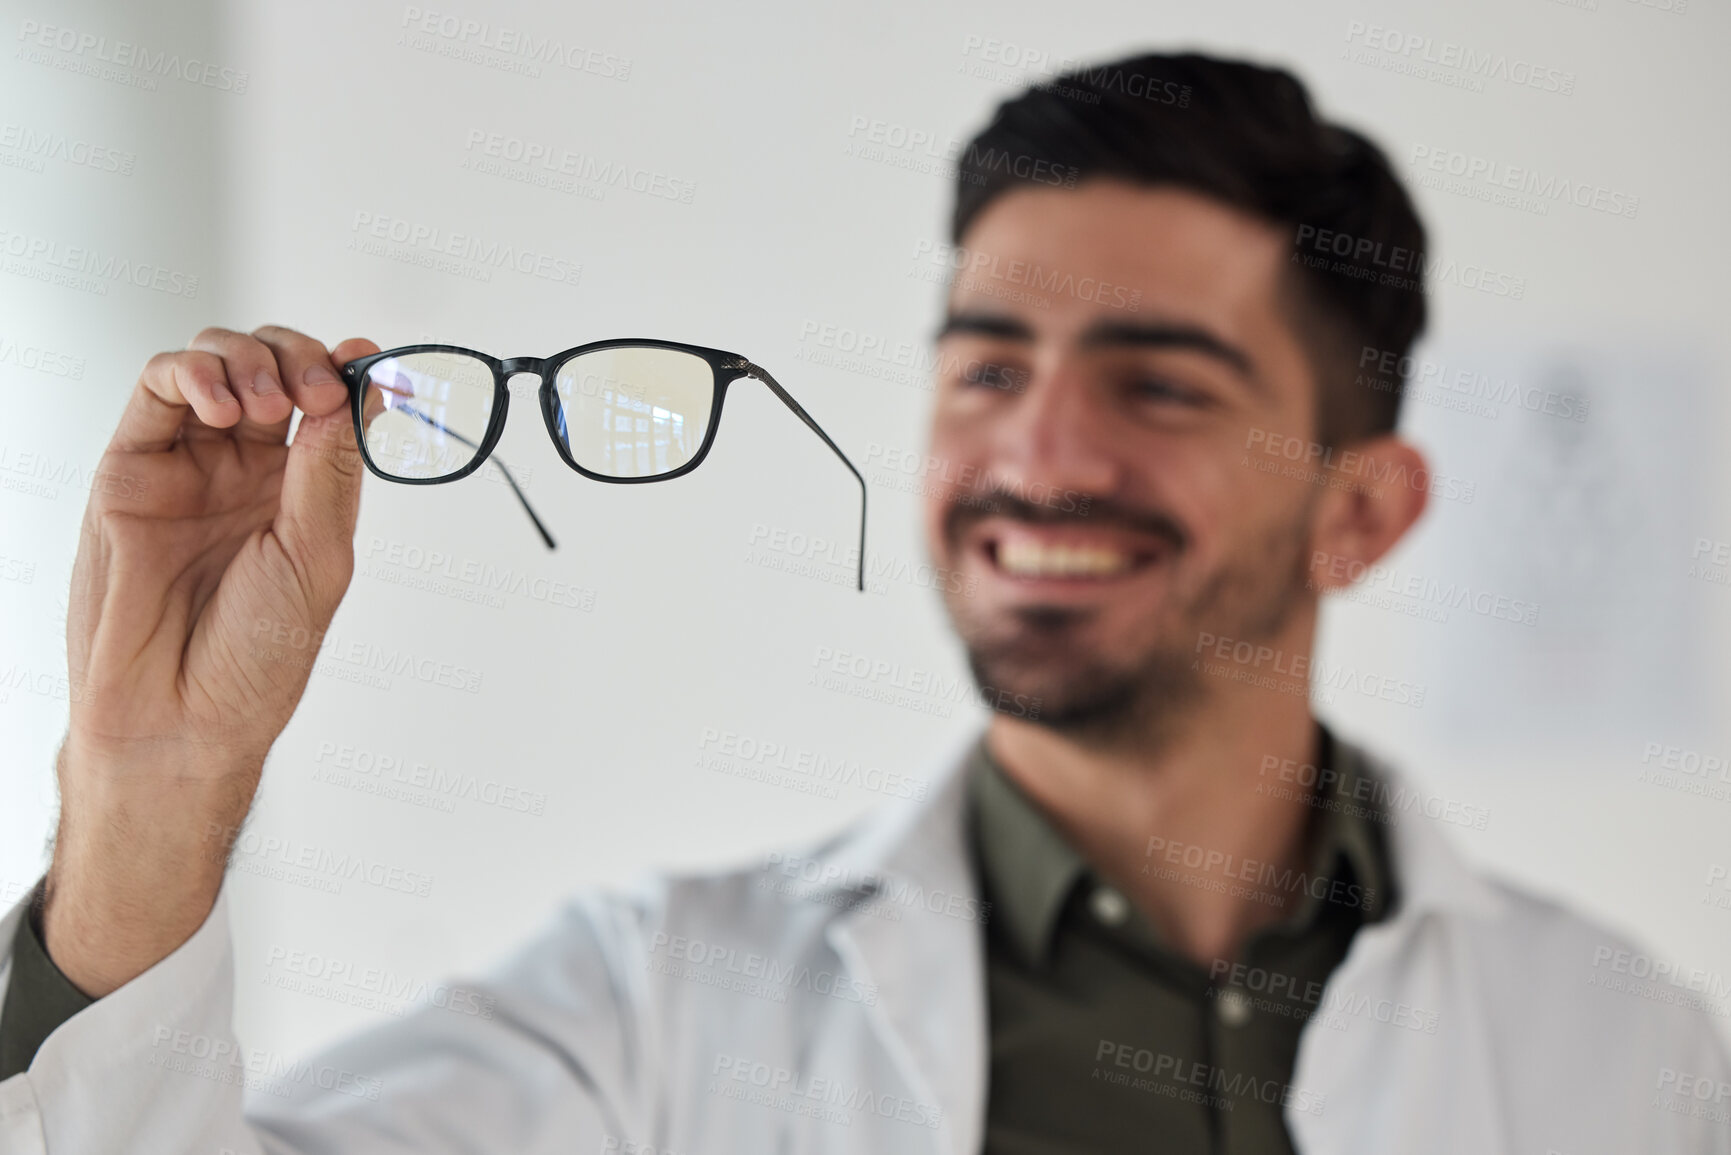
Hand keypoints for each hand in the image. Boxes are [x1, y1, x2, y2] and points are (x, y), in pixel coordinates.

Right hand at [42, 325, 378, 995]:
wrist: (180, 716)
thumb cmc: (254, 657)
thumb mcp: (318, 557)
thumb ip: (331, 471)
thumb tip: (361, 389)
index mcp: (303, 490)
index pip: (329, 400)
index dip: (348, 371)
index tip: (367, 367)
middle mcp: (248, 469)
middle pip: (275, 366)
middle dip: (299, 356)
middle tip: (315, 390)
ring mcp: (190, 463)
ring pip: (216, 362)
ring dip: (248, 358)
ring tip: (266, 403)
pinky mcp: (133, 466)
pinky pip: (157, 389)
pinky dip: (192, 373)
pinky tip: (221, 404)